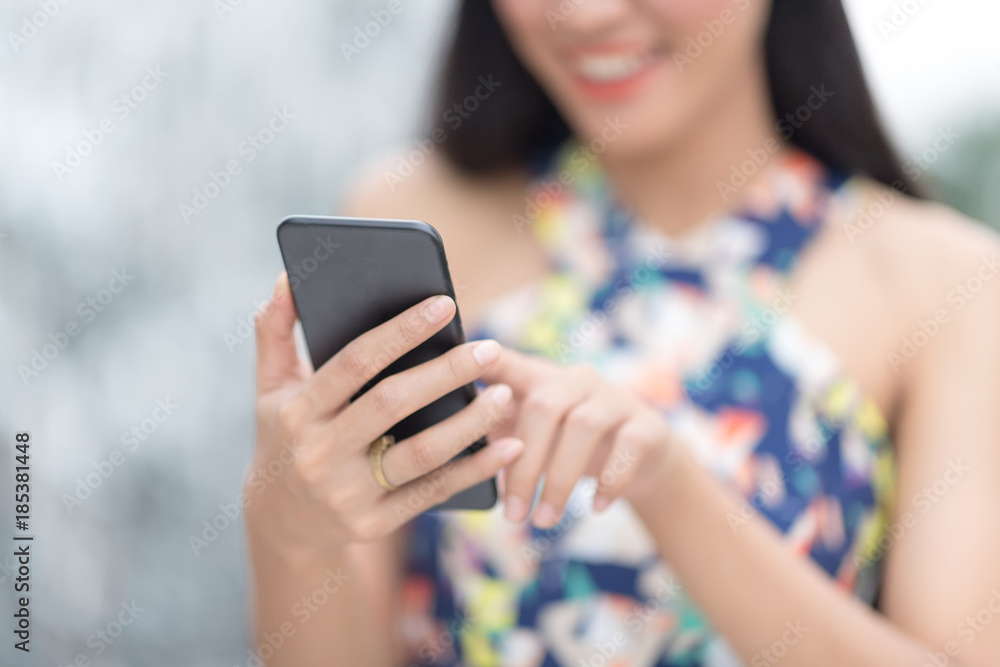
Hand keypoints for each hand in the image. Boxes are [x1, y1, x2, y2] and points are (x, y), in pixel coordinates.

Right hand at [249, 273, 523, 554]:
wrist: (279, 523)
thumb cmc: (283, 438)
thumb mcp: (270, 388)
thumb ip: (274, 331)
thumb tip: (286, 277)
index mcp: (298, 411)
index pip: (355, 363)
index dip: (401, 331)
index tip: (445, 305)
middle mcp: (320, 453)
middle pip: (393, 404)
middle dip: (446, 373)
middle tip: (489, 349)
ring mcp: (348, 493)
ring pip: (421, 454)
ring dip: (470, 424)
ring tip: (505, 394)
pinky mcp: (374, 524)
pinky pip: (433, 492)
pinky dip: (475, 470)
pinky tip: (510, 447)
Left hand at [481, 350, 676, 527]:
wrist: (642, 458)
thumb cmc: (570, 445)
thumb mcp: (535, 435)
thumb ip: (499, 432)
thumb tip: (454, 448)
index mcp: (540, 380)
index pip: (507, 362)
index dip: (484, 362)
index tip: (463, 368)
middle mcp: (577, 380)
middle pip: (544, 406)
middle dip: (524, 465)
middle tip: (512, 514)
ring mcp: (614, 398)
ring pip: (583, 427)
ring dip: (560, 480)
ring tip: (544, 521)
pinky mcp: (646, 424)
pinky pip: (628, 447)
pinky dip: (610, 480)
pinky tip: (594, 507)